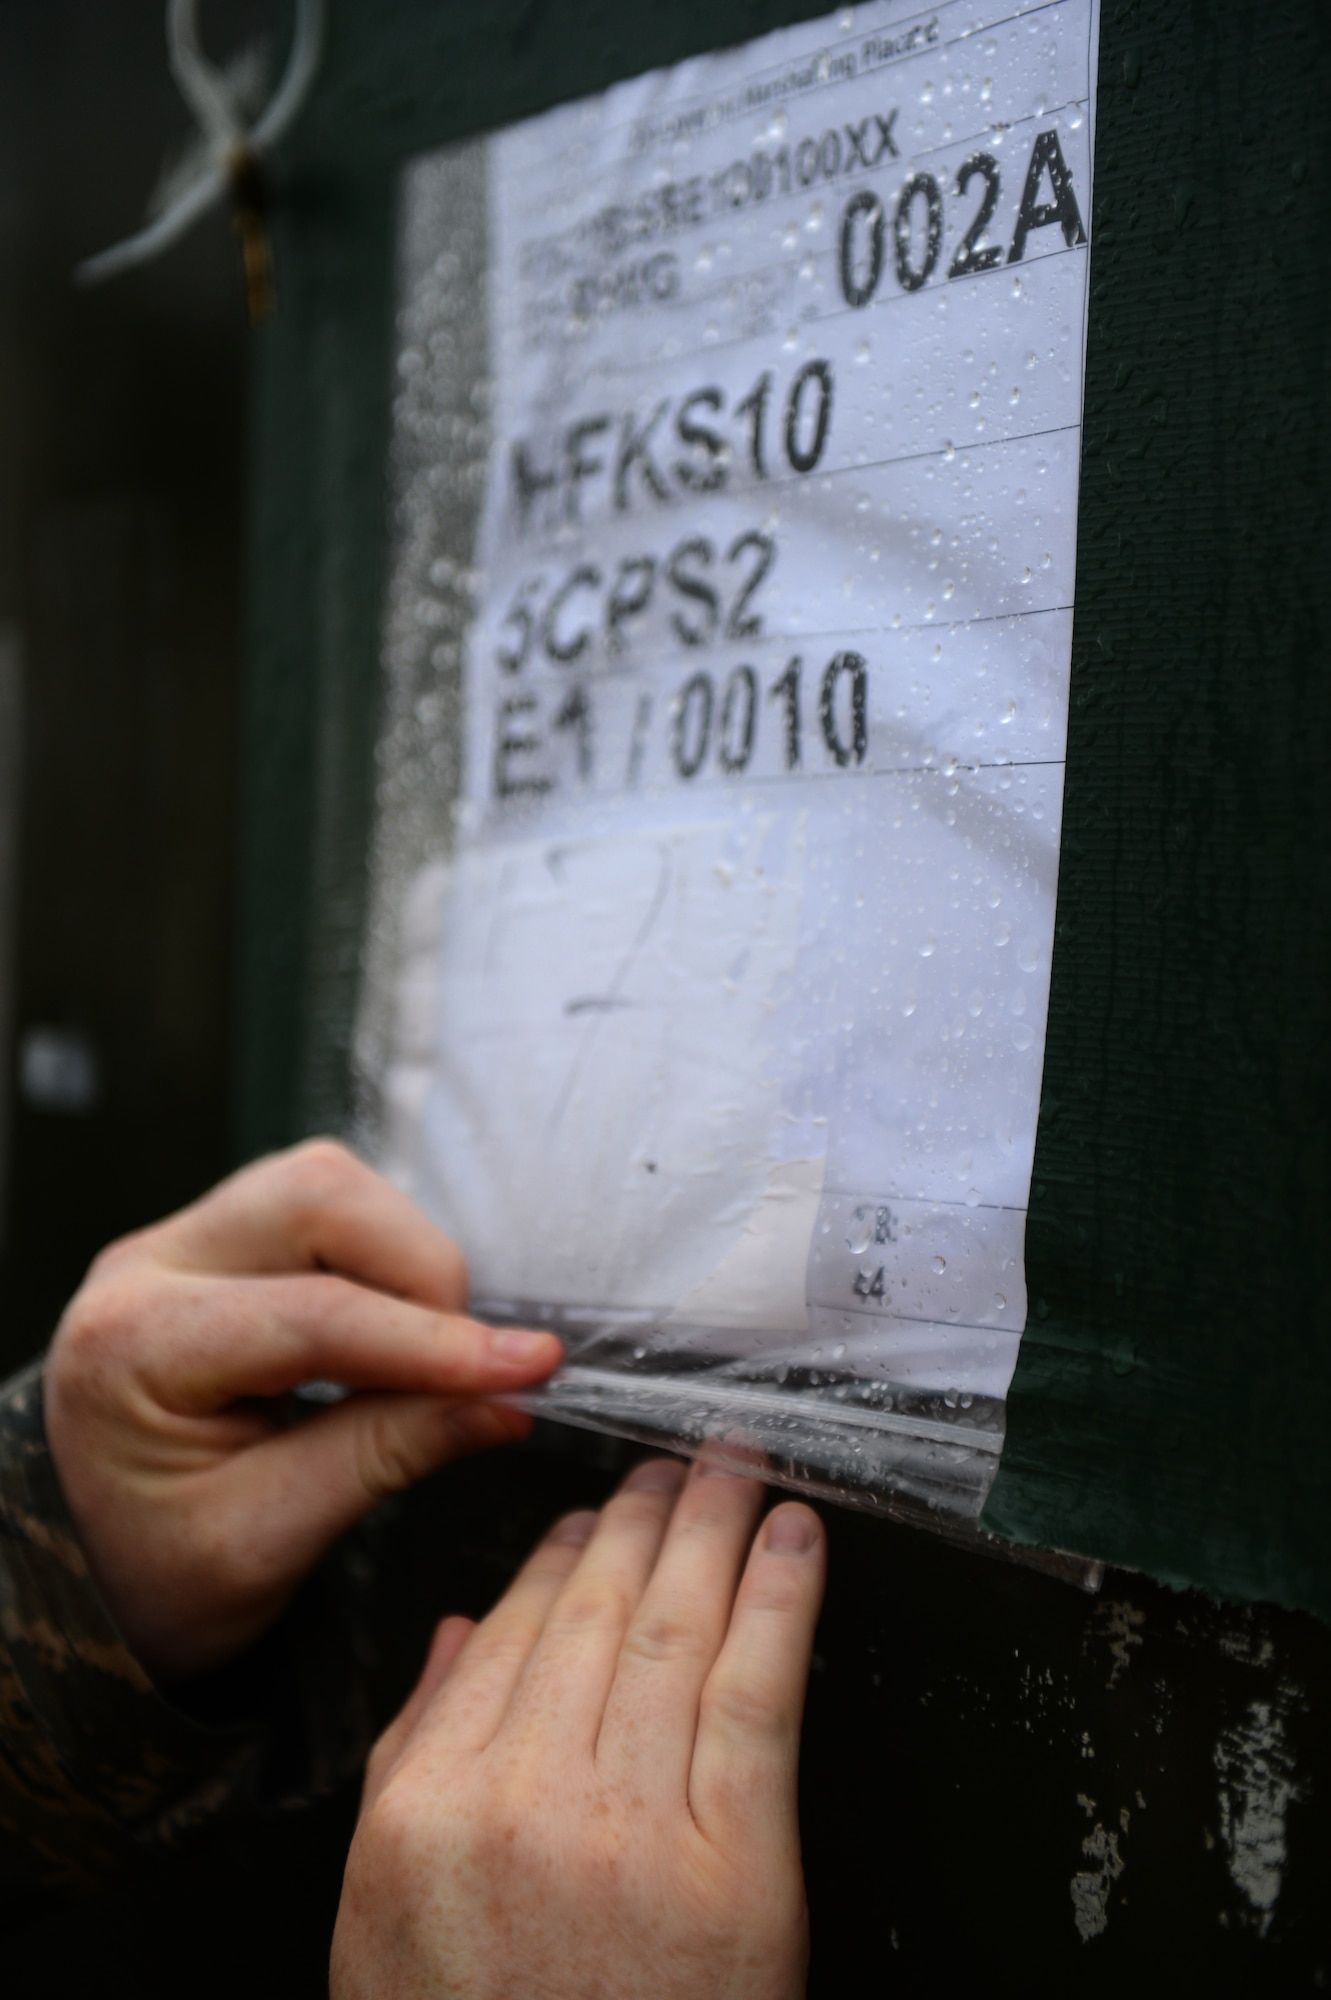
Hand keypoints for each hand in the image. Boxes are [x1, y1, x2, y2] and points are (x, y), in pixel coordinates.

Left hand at [44, 1140, 561, 1681]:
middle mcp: (146, 1266)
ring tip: (425, 1351)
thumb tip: (505, 1400)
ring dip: (402, 1254)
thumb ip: (388, 1455)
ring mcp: (179, 1242)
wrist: (82, 1569)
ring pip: (325, 1184)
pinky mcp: (216, 1244)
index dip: (437, 1342)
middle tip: (466, 1361)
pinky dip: (379, 1257)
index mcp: (133, 1346)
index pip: (316, 1315)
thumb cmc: (153, 1573)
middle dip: (419, 1269)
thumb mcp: (268, 1539)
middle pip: (317, 1197)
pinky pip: (319, 1206)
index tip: (531, 1367)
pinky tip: (392, 1330)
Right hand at [332, 1456, 824, 1999]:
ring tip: (741, 1469)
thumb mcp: (386, 1918)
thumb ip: (415, 1757)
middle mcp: (525, 1796)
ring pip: (676, 1630)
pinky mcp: (737, 1867)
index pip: (509, 1635)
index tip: (595, 1511)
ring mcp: (633, 1825)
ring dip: (716, 1530)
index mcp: (431, 1807)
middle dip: (647, 1517)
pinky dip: (781, 1602)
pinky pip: (758, 1694)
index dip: (561, 1557)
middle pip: (595, 1612)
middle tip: (684, 1456)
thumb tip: (458, 1632)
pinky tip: (797, 1542)